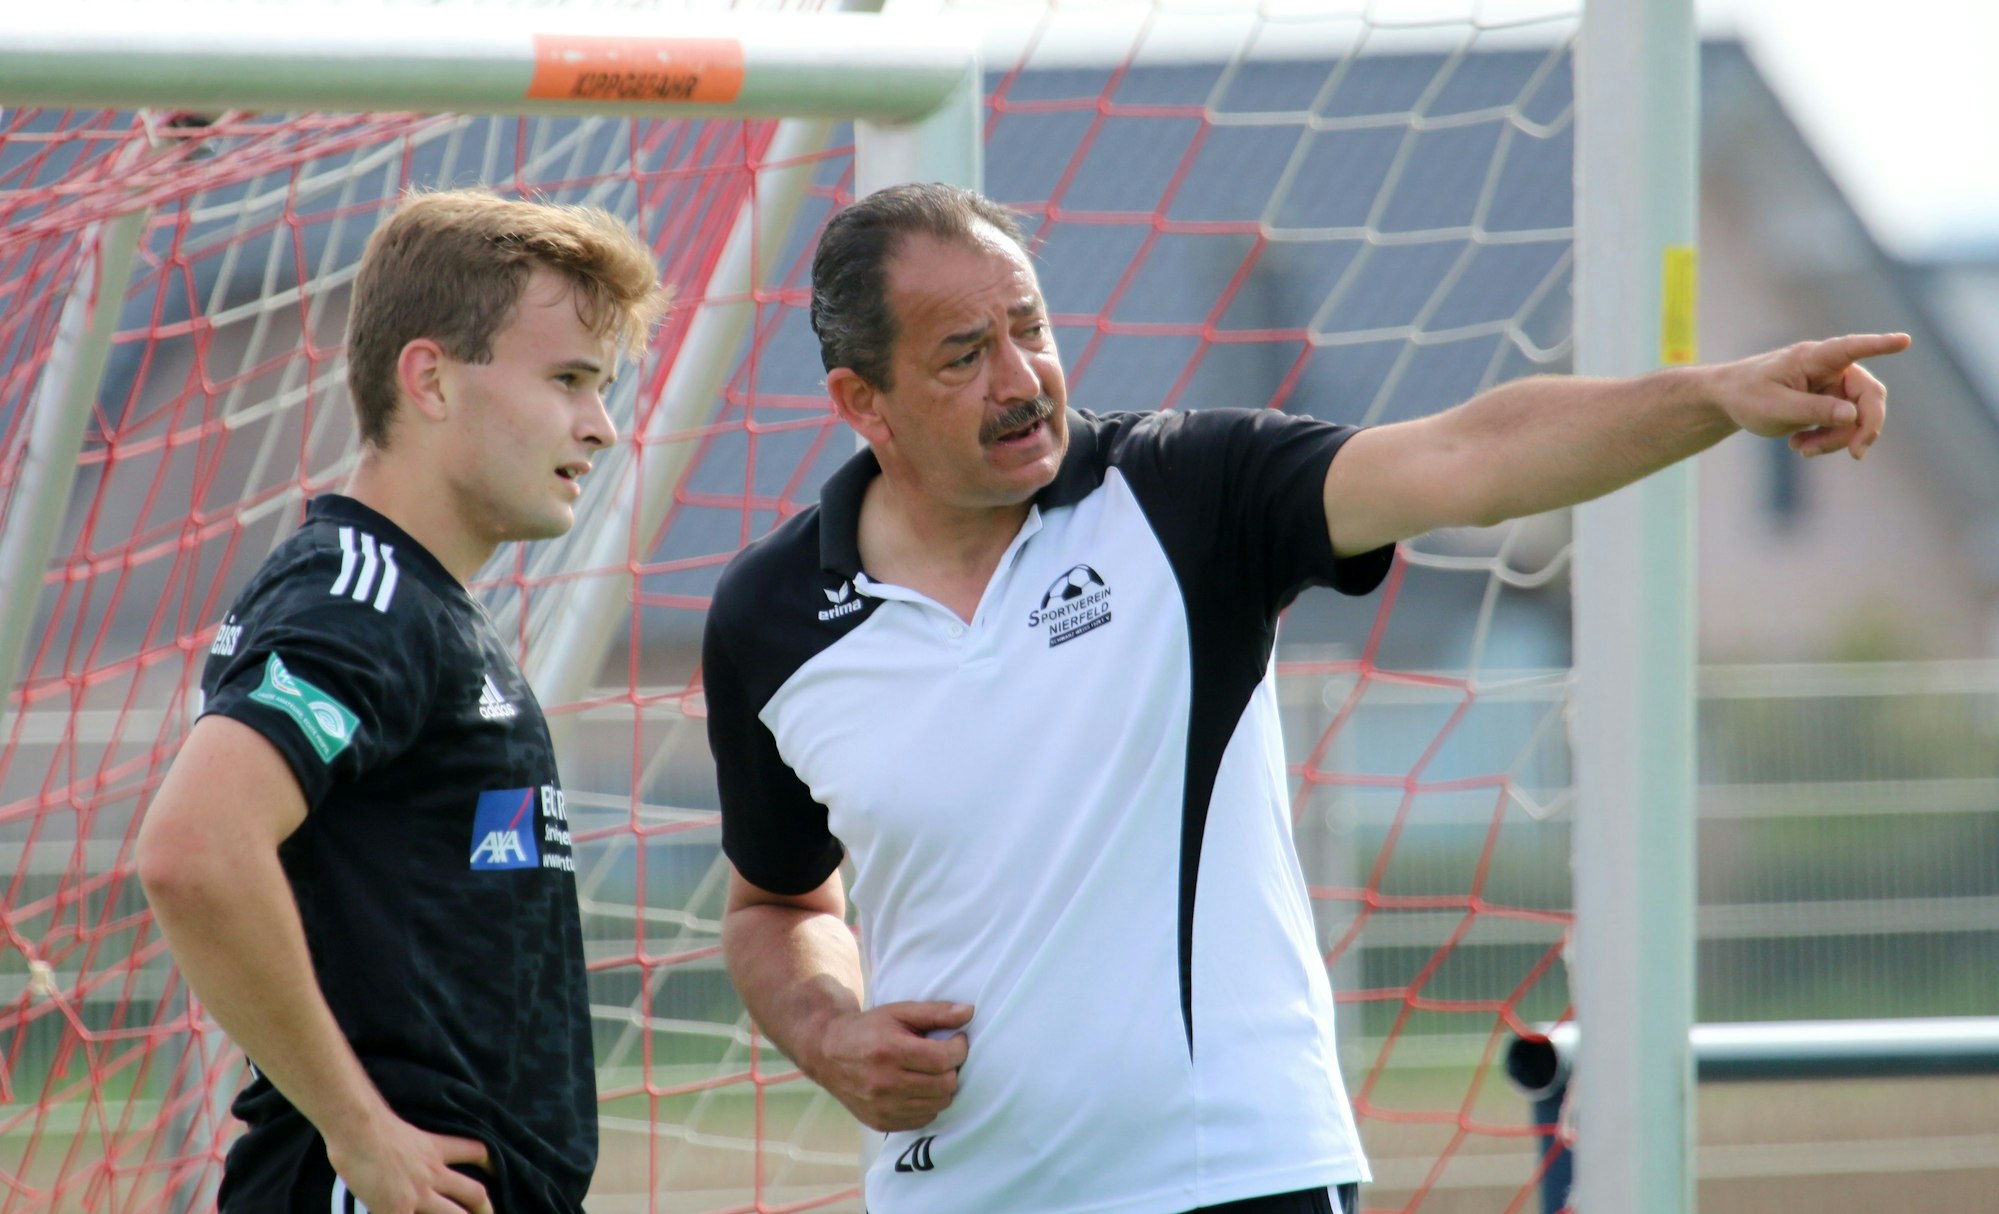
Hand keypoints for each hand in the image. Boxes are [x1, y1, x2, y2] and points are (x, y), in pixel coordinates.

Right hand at [326, 1116, 493, 1213]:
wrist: (357, 1128)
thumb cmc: (368, 1124)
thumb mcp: (401, 1133)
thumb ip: (409, 1148)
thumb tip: (400, 1157)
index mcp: (434, 1149)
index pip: (475, 1152)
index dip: (490, 1163)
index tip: (497, 1171)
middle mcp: (432, 1173)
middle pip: (474, 1193)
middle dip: (486, 1209)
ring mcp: (418, 1194)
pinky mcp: (397, 1209)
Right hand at [808, 1000, 972, 1131]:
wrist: (828, 1053)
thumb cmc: (868, 1029)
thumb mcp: (900, 1012)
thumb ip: (936, 1012)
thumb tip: (969, 1012)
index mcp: (890, 1051)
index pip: (943, 1059)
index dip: (959, 1048)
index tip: (956, 1040)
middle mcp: (885, 1083)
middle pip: (945, 1085)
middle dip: (952, 1068)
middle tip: (944, 1056)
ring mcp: (882, 1107)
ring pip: (938, 1104)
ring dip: (941, 1087)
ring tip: (929, 1071)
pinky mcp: (881, 1122)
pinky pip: (923, 1119)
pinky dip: (927, 1104)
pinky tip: (917, 1087)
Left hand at [1713, 332, 1909, 459]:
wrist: (1729, 401)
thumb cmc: (1747, 396)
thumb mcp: (1774, 408)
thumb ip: (1813, 410)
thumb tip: (1852, 414)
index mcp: (1814, 358)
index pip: (1851, 348)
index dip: (1879, 345)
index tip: (1904, 341)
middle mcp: (1830, 368)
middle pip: (1868, 396)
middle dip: (1863, 426)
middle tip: (1856, 453)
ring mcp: (1833, 385)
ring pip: (1856, 417)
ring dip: (1835, 439)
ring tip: (1801, 450)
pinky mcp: (1830, 402)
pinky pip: (1843, 426)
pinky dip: (1827, 440)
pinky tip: (1800, 445)